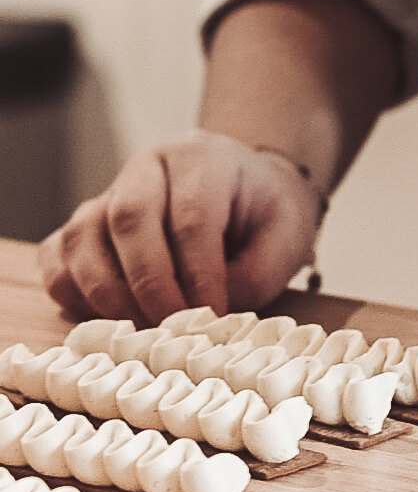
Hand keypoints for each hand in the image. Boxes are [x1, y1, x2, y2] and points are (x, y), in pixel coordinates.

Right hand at [39, 130, 323, 323]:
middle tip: (173, 331)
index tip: (212, 317)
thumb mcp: (286, 241)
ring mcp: (109, 193)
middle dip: (149, 286)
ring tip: (142, 331)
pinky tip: (107, 319)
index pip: (192, 218)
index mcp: (202, 160)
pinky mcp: (87, 225)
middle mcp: (147, 167)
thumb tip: (203, 316)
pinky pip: (58, 257)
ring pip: (83, 237)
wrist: (249, 192)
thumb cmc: (267, 216)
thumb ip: (252, 277)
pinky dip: (73, 293)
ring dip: (107, 294)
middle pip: (129, 219)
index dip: (199, 275)